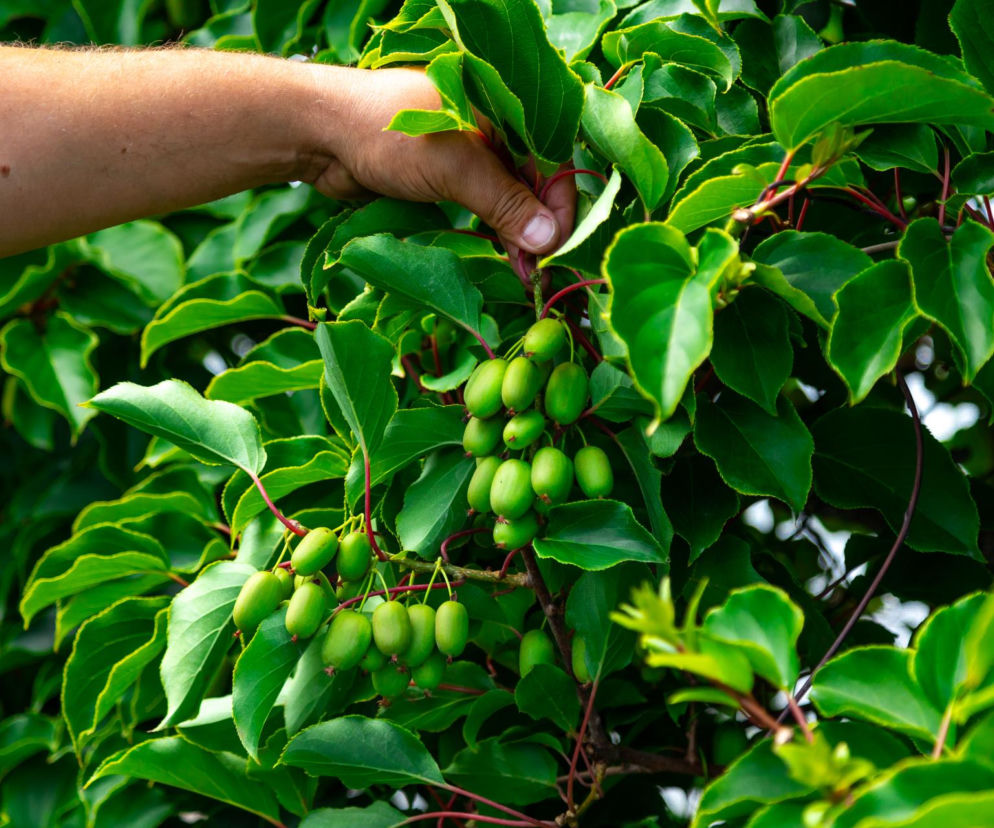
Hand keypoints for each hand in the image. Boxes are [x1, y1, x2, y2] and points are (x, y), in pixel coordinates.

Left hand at [306, 66, 575, 258]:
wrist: (320, 134)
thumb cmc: (386, 132)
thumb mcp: (453, 167)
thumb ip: (503, 202)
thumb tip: (548, 240)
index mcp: (502, 106)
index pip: (552, 156)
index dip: (561, 203)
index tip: (558, 247)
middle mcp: (492, 127)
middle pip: (535, 181)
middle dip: (540, 227)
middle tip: (540, 271)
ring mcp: (469, 153)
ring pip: (510, 198)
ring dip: (519, 236)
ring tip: (524, 274)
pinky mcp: (447, 177)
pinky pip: (483, 207)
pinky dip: (494, 233)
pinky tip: (502, 260)